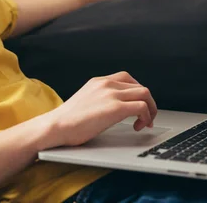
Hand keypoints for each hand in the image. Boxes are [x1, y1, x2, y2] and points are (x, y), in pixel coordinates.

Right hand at [41, 71, 156, 147]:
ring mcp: (111, 94)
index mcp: (98, 82)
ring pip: (145, 94)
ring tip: (145, 122)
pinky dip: (146, 117)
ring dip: (150, 109)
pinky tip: (138, 126)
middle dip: (148, 102)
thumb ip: (99, 99)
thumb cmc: (67, 121)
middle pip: (139, 86)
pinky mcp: (115, 108)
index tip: (138, 105)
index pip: (127, 79)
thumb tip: (111, 109)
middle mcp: (106, 84)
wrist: (56, 126)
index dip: (137, 93)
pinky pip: (142, 107)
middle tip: (146, 117)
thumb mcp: (85, 101)